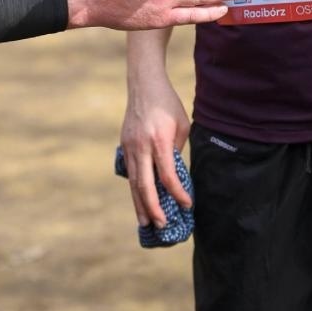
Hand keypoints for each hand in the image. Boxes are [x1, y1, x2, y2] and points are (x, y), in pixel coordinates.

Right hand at [120, 72, 190, 227]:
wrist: (144, 84)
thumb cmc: (168, 104)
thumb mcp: (181, 126)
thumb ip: (176, 151)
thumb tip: (175, 174)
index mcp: (159, 140)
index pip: (167, 175)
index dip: (177, 193)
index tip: (186, 205)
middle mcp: (141, 146)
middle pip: (145, 184)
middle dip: (153, 208)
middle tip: (161, 226)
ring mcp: (130, 146)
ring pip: (133, 181)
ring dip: (139, 203)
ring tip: (146, 222)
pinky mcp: (124, 145)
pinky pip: (130, 171)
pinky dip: (135, 188)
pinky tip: (139, 201)